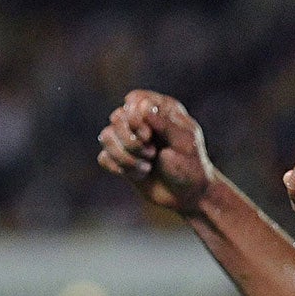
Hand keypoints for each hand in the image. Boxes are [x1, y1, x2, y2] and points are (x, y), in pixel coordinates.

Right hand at [97, 91, 214, 215]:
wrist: (188, 195)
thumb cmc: (191, 166)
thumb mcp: (185, 143)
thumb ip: (164, 123)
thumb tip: (142, 107)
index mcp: (162, 110)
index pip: (135, 100)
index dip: (135, 117)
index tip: (148, 136)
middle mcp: (143, 121)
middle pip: (117, 117)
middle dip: (130, 140)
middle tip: (151, 154)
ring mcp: (130, 140)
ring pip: (106, 136)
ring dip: (125, 156)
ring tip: (147, 167)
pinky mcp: (121, 159)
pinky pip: (103, 158)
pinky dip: (118, 167)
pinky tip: (138, 174)